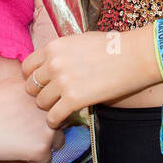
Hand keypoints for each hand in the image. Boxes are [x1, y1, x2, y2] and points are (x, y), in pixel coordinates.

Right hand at [0, 79, 58, 162]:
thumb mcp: (14, 84)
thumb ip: (33, 89)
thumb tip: (43, 93)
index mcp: (45, 92)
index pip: (60, 105)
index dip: (49, 112)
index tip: (36, 117)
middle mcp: (51, 109)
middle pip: (63, 123)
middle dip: (49, 128)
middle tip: (28, 131)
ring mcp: (48, 129)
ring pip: (58, 142)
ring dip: (44, 144)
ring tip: (22, 141)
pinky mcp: (41, 148)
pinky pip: (46, 160)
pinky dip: (34, 159)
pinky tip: (18, 150)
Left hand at [22, 30, 157, 125]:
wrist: (135, 56)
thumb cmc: (112, 47)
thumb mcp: (79, 41)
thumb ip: (61, 53)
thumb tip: (50, 64)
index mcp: (54, 47)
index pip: (27, 67)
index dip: (34, 78)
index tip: (44, 84)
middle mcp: (54, 63)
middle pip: (31, 87)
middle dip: (40, 94)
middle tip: (53, 98)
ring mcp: (63, 82)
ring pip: (41, 103)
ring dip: (49, 108)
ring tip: (60, 108)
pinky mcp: (74, 99)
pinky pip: (53, 117)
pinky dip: (56, 121)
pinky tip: (63, 119)